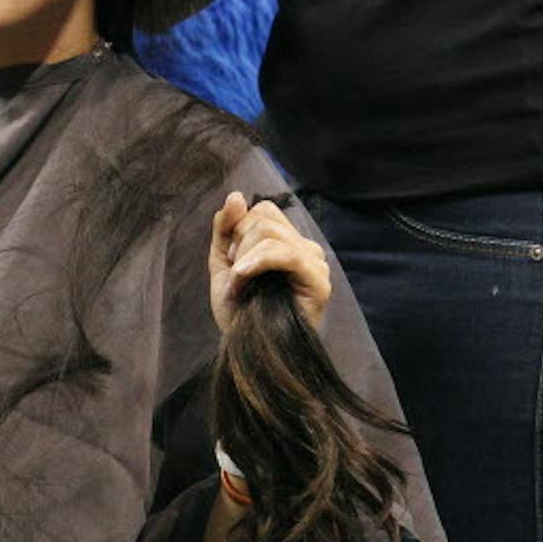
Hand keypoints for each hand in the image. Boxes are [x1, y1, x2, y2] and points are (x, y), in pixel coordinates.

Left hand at [209, 192, 330, 332]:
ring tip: (240, 283)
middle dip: (238, 245)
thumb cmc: (238, 309)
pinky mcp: (319, 281)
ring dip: (243, 259)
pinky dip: (257, 262)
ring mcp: (314, 263)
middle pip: (264, 219)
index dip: (238, 228)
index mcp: (286, 242)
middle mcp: (305, 248)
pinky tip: (242, 278)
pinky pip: (287, 254)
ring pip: (271, 234)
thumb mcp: (223, 261)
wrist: (244, 346)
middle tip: (236, 275)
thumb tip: (237, 195)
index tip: (230, 260)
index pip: (263, 210)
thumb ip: (226, 227)